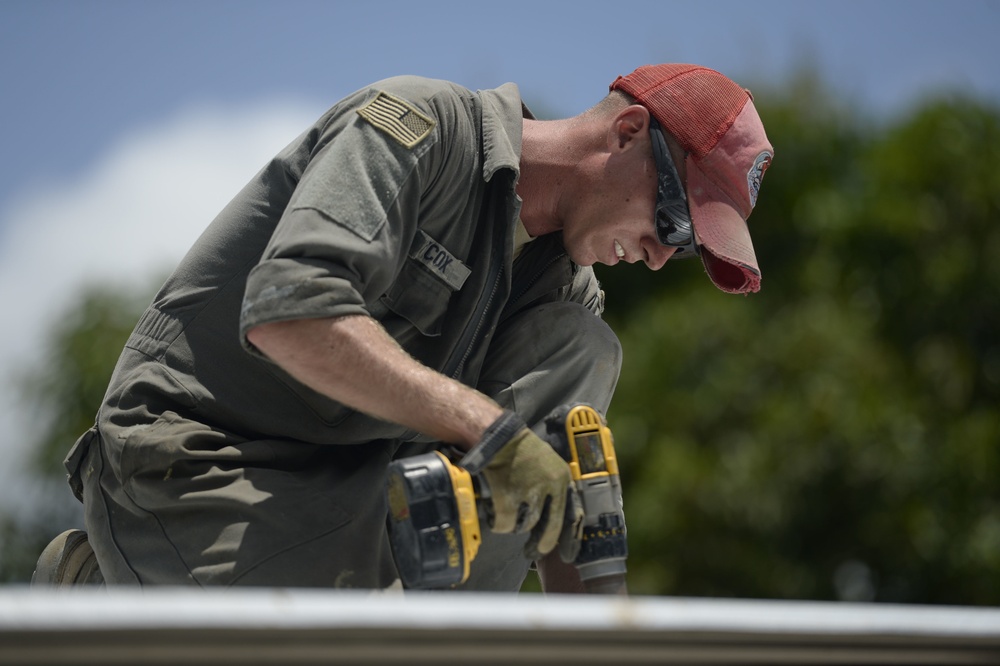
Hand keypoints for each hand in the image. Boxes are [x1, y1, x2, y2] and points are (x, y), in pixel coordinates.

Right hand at [459, 411, 573, 558]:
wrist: (497, 437)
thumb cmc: (521, 449)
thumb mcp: (547, 463)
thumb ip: (553, 486)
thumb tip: (552, 513)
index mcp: (561, 478)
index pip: (573, 514)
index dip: (570, 537)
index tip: (568, 553)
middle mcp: (549, 487)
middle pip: (549, 526)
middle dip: (543, 543)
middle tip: (535, 551)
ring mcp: (528, 493)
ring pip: (525, 525)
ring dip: (515, 523)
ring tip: (507, 512)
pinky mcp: (507, 499)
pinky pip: (505, 523)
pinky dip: (499, 523)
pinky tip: (495, 514)